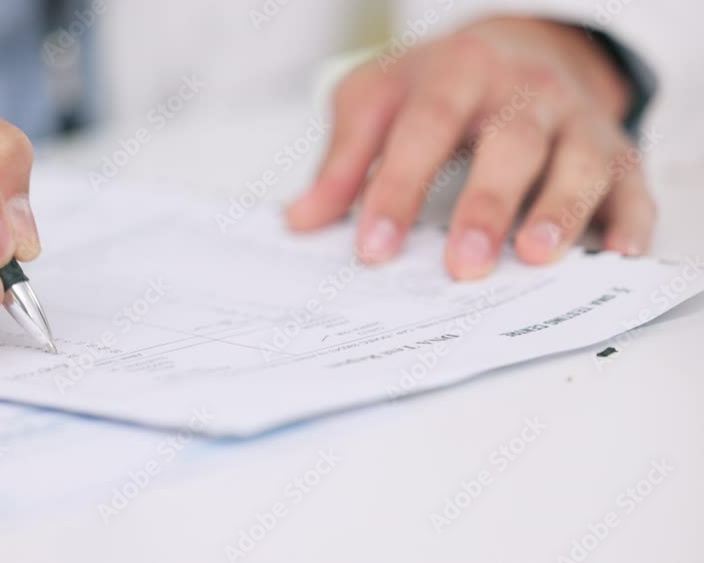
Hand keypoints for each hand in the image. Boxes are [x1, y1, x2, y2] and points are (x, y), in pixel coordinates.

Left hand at [287, 17, 654, 278]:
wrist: (516, 46)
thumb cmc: (440, 85)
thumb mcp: (378, 101)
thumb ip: (343, 160)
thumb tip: (302, 220)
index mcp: (456, 76)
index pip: (424, 132)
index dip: (397, 190)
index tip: (373, 249)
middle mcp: (522, 93)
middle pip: (509, 144)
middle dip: (487, 204)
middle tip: (462, 264)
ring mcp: (574, 120)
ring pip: (577, 161)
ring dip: (561, 210)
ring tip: (536, 257)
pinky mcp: (615, 151)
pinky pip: (630, 184)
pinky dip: (629, 220)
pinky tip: (617, 254)